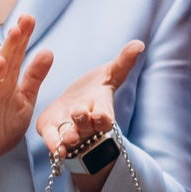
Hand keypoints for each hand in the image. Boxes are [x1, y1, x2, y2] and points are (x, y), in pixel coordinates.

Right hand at [0, 16, 54, 191]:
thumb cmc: (3, 123)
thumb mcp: (26, 98)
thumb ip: (35, 76)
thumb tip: (48, 51)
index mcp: (7, 80)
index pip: (17, 54)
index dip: (23, 37)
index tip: (30, 17)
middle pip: (7, 56)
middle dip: (16, 37)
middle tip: (26, 17)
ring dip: (6, 51)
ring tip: (14, 33)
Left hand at [38, 42, 144, 191]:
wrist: (72, 107)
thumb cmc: (95, 90)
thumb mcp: (110, 74)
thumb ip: (124, 62)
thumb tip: (139, 44)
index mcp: (101, 110)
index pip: (105, 117)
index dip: (103, 117)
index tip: (99, 114)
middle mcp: (87, 124)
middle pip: (88, 127)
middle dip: (83, 122)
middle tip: (79, 113)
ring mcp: (70, 130)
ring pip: (71, 138)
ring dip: (69, 138)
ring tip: (68, 139)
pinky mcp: (51, 131)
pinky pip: (51, 139)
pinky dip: (53, 143)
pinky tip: (54, 148)